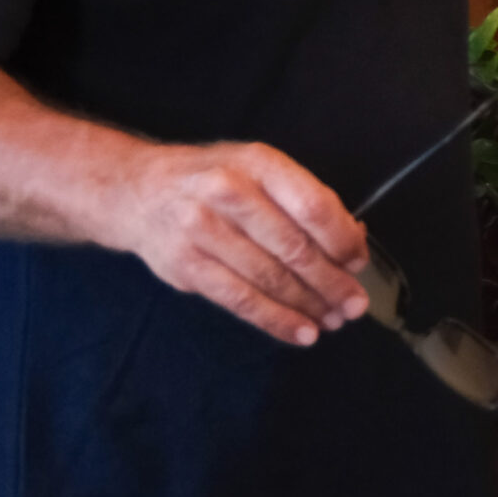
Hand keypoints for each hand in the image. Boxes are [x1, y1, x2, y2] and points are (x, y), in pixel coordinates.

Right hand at [107, 142, 370, 345]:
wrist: (139, 191)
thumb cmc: (215, 180)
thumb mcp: (260, 171)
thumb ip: (304, 201)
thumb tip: (353, 242)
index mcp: (259, 164)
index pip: (313, 206)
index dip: (342, 240)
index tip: (358, 263)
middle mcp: (230, 192)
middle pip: (294, 248)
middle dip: (332, 282)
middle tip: (354, 305)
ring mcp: (203, 229)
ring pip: (270, 278)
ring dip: (309, 305)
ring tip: (334, 321)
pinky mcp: (186, 265)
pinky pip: (241, 300)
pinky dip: (276, 320)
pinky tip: (302, 332)